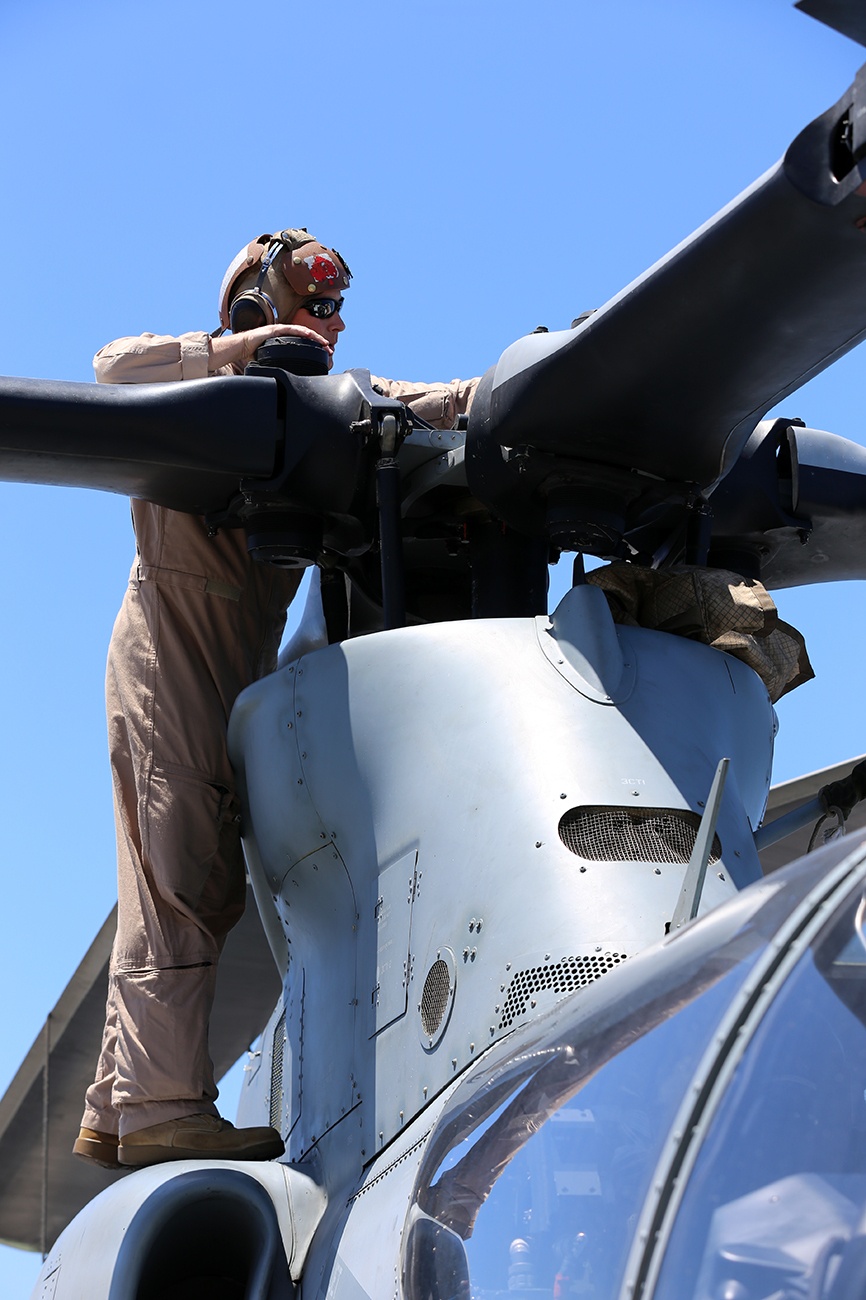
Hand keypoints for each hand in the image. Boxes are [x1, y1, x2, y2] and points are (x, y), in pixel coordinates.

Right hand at [209, 322, 332, 369]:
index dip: (314, 347)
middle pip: (305, 337)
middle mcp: (283, 335)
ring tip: (324, 343)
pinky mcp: (274, 330)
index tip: (324, 354)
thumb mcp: (269, 362)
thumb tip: (284, 380)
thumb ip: (277, 366)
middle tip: (329, 350)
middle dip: (319, 343)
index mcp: (283, 342)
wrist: (238, 348)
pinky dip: (302, 331)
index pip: (302, 343)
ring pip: (302, 332)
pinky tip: (311, 334)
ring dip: (314, 337)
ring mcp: (279, 331)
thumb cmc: (251, 355)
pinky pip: (291, 329)